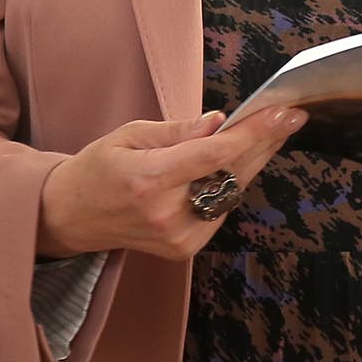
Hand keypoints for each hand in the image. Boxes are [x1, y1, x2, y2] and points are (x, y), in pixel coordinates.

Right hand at [36, 106, 305, 260]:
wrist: (70, 217)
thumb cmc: (98, 168)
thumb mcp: (130, 135)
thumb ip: (178, 131)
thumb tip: (220, 123)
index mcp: (148, 181)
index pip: (214, 155)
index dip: (253, 133)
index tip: (283, 113)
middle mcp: (166, 214)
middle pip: (231, 173)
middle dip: (264, 142)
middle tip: (292, 116)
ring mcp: (178, 237)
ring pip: (232, 190)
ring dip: (254, 159)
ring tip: (274, 129)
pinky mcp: (184, 248)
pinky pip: (222, 207)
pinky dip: (234, 181)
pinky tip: (245, 158)